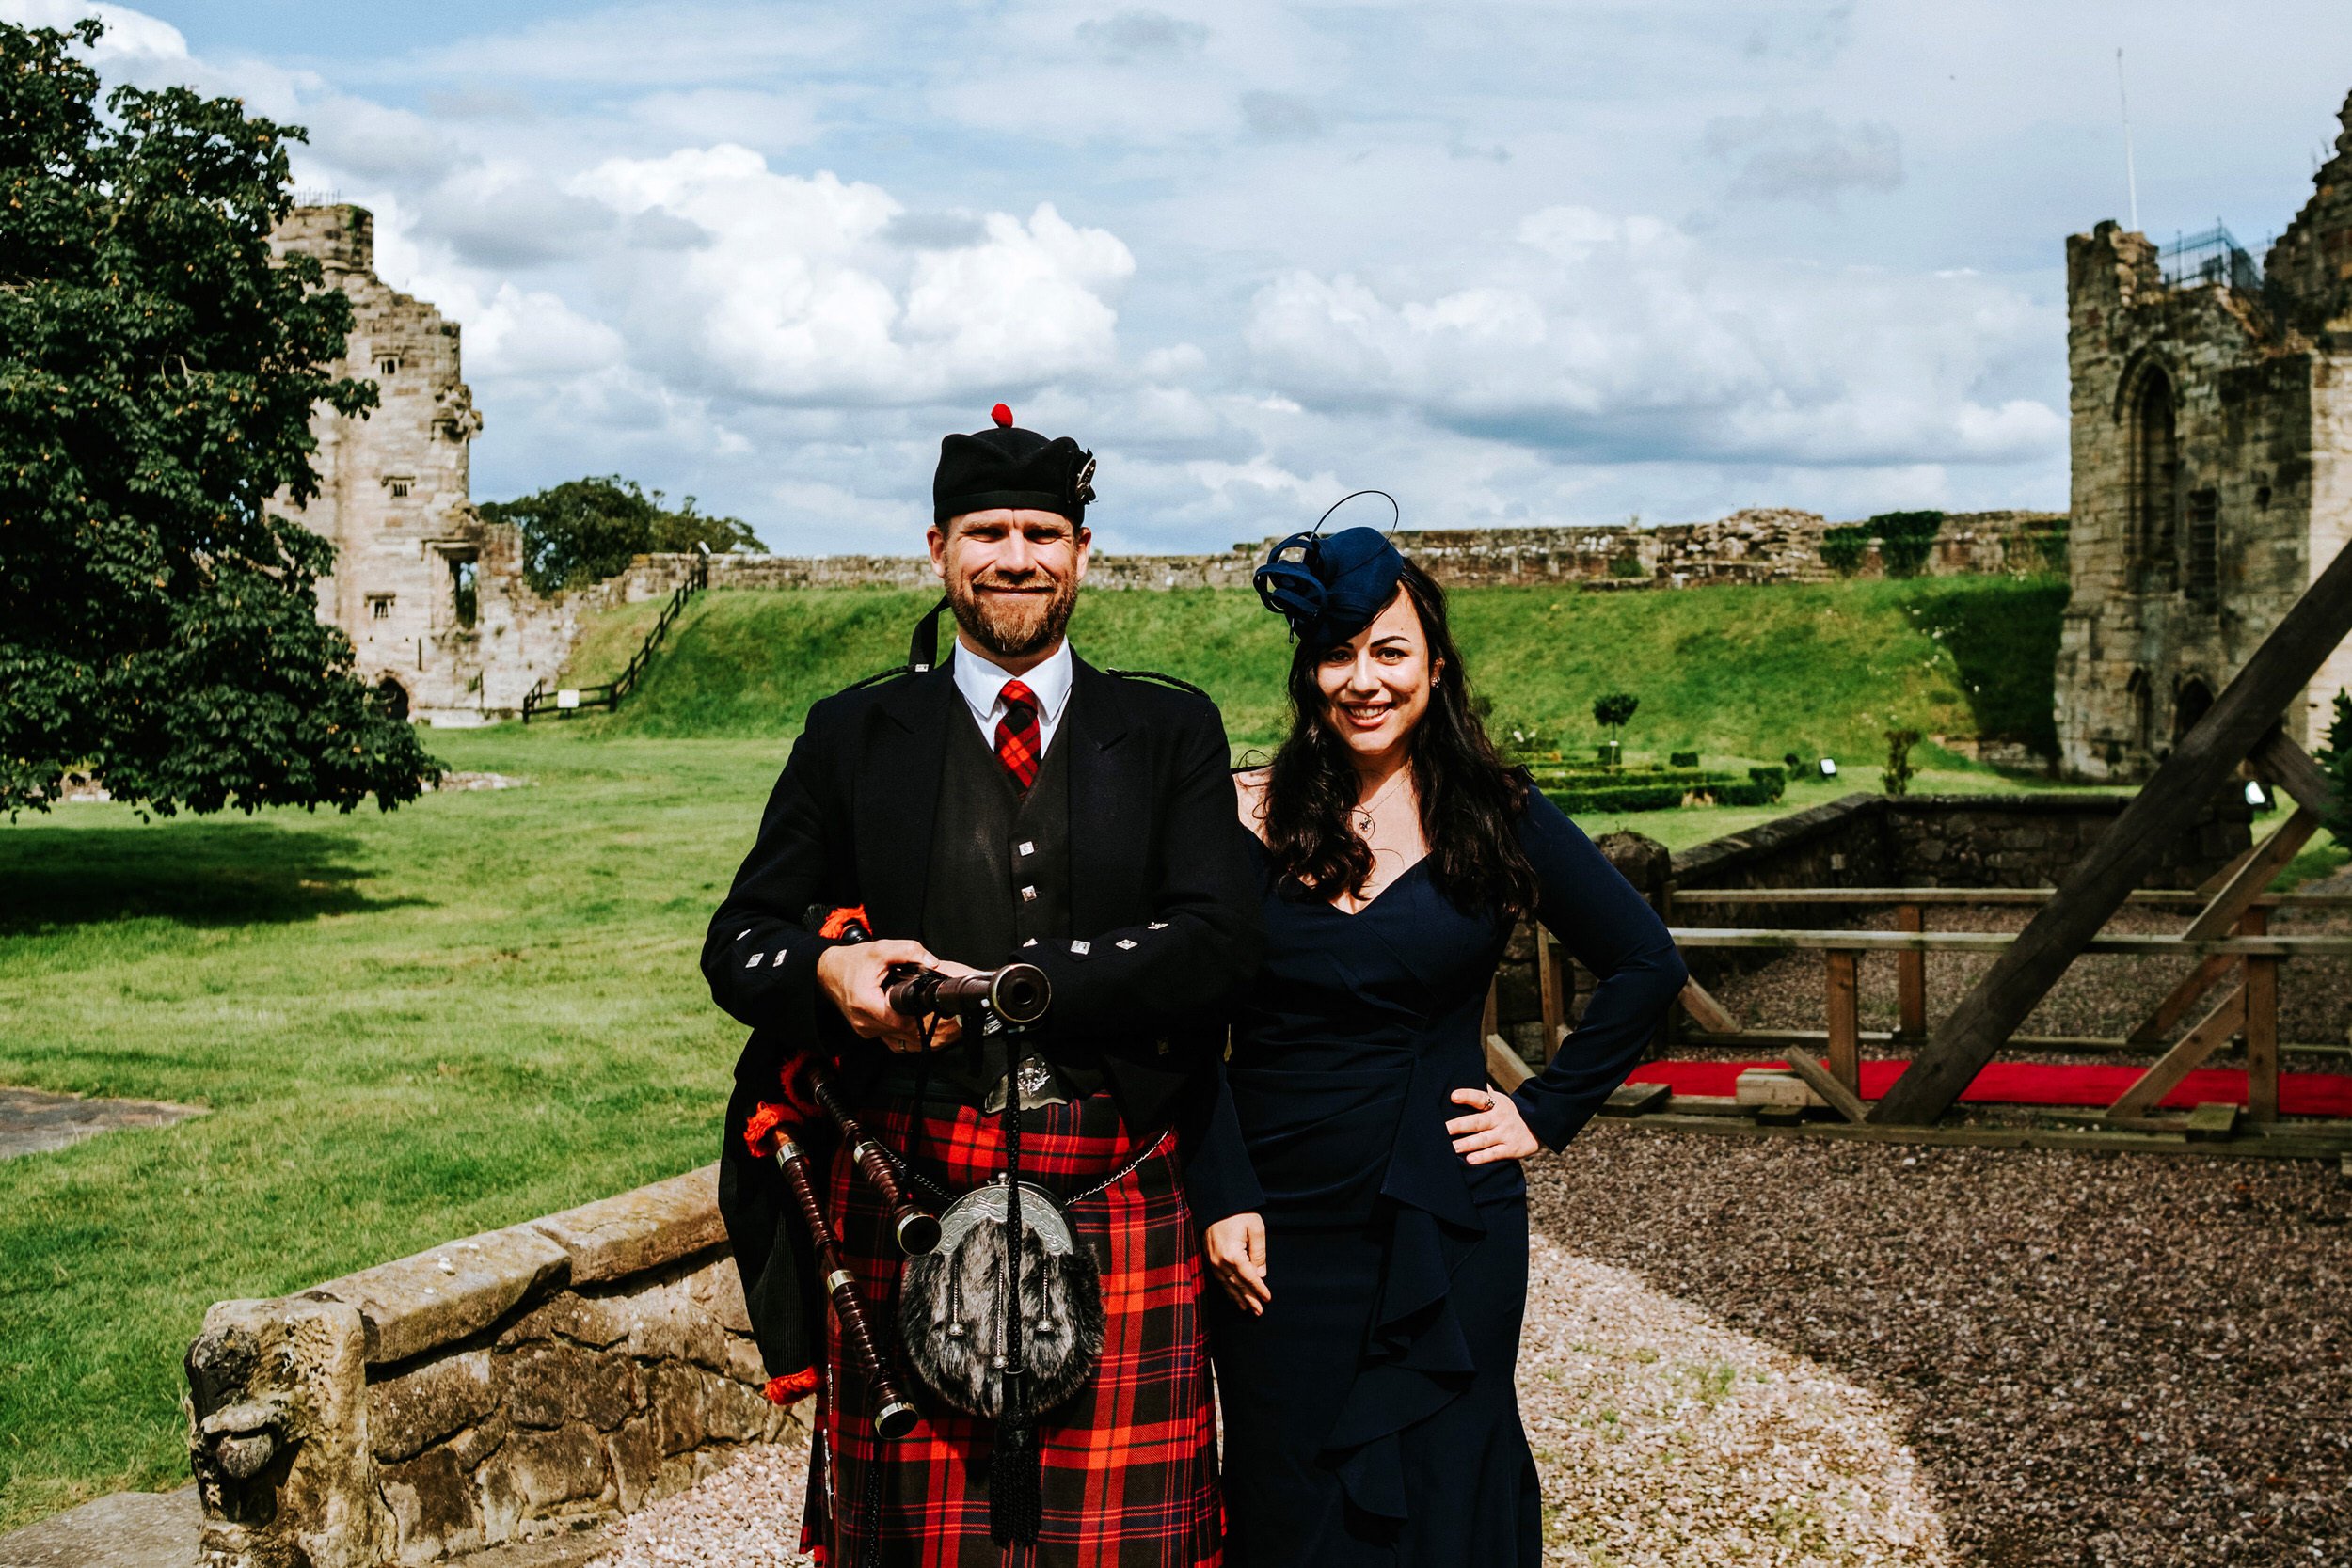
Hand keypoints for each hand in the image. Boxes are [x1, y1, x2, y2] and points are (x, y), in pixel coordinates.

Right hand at [816, 940, 962, 1052]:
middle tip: (918, 997)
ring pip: (895, 1032)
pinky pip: (887, 1031)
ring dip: (904, 1019)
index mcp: (866, 1004)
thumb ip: (909, 951)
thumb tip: (931, 962)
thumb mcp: (881, 949)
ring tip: (906, 1001)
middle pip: (902, 1028)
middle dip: (913, 1014)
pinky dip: (894, 1021)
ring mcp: (863, 1029)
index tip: (923, 998)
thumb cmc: (852, 962)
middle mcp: (863, 1022)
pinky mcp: (864, 1031)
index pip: (904, 1020)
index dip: (918, 1010)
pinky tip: (896, 1007)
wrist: (828, 972)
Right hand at [1204, 1212, 1270, 1315]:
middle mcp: (1220, 1261)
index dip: (1259, 1289)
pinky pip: (1219, 1279)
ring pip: (1227, 1285)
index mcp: (1233, 1255)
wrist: (1215, 1201)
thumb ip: (1259, 1254)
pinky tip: (1233, 1295)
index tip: (1268, 1299)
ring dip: (1238, 1298)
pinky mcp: (1208, 1258)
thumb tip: (1260, 1274)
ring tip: (1247, 1309)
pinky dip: (1227, 1289)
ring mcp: (1212, 1261)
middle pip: (1237, 1285)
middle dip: (1249, 1299)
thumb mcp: (1256, 1229)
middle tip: (1259, 1312)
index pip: (1249, 1278)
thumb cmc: (1239, 1213)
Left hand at [1447, 1087, 1538, 1164]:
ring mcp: (1505, 1134)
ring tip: (1452, 1148)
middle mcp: (1499, 1118)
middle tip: (1443, 1129)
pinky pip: (1495, 1154)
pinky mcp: (1511, 1149)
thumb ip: (1482, 1092)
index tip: (1453, 1096)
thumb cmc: (1508, 1112)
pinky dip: (1483, 1157)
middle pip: (1477, 1121)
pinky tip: (1470, 1160)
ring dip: (1467, 1144)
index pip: (1480, 1098)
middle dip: (1459, 1125)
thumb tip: (1464, 1075)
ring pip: (1483, 1139)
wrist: (1537, 1126)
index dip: (1467, 1096)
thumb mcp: (1498, 1099)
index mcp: (1495, 1103)